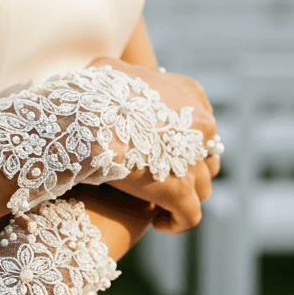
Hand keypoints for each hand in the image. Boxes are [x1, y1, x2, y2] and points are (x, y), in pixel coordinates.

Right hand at [88, 57, 220, 232]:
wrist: (88, 119)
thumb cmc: (93, 93)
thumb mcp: (109, 72)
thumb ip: (120, 75)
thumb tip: (107, 73)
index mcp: (190, 95)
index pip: (202, 122)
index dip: (185, 139)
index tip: (164, 149)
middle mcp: (202, 127)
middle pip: (206, 155)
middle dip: (189, 168)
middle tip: (162, 177)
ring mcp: (194, 161)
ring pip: (201, 187)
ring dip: (183, 195)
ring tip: (160, 203)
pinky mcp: (181, 192)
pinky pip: (189, 216)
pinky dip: (177, 221)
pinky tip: (160, 222)